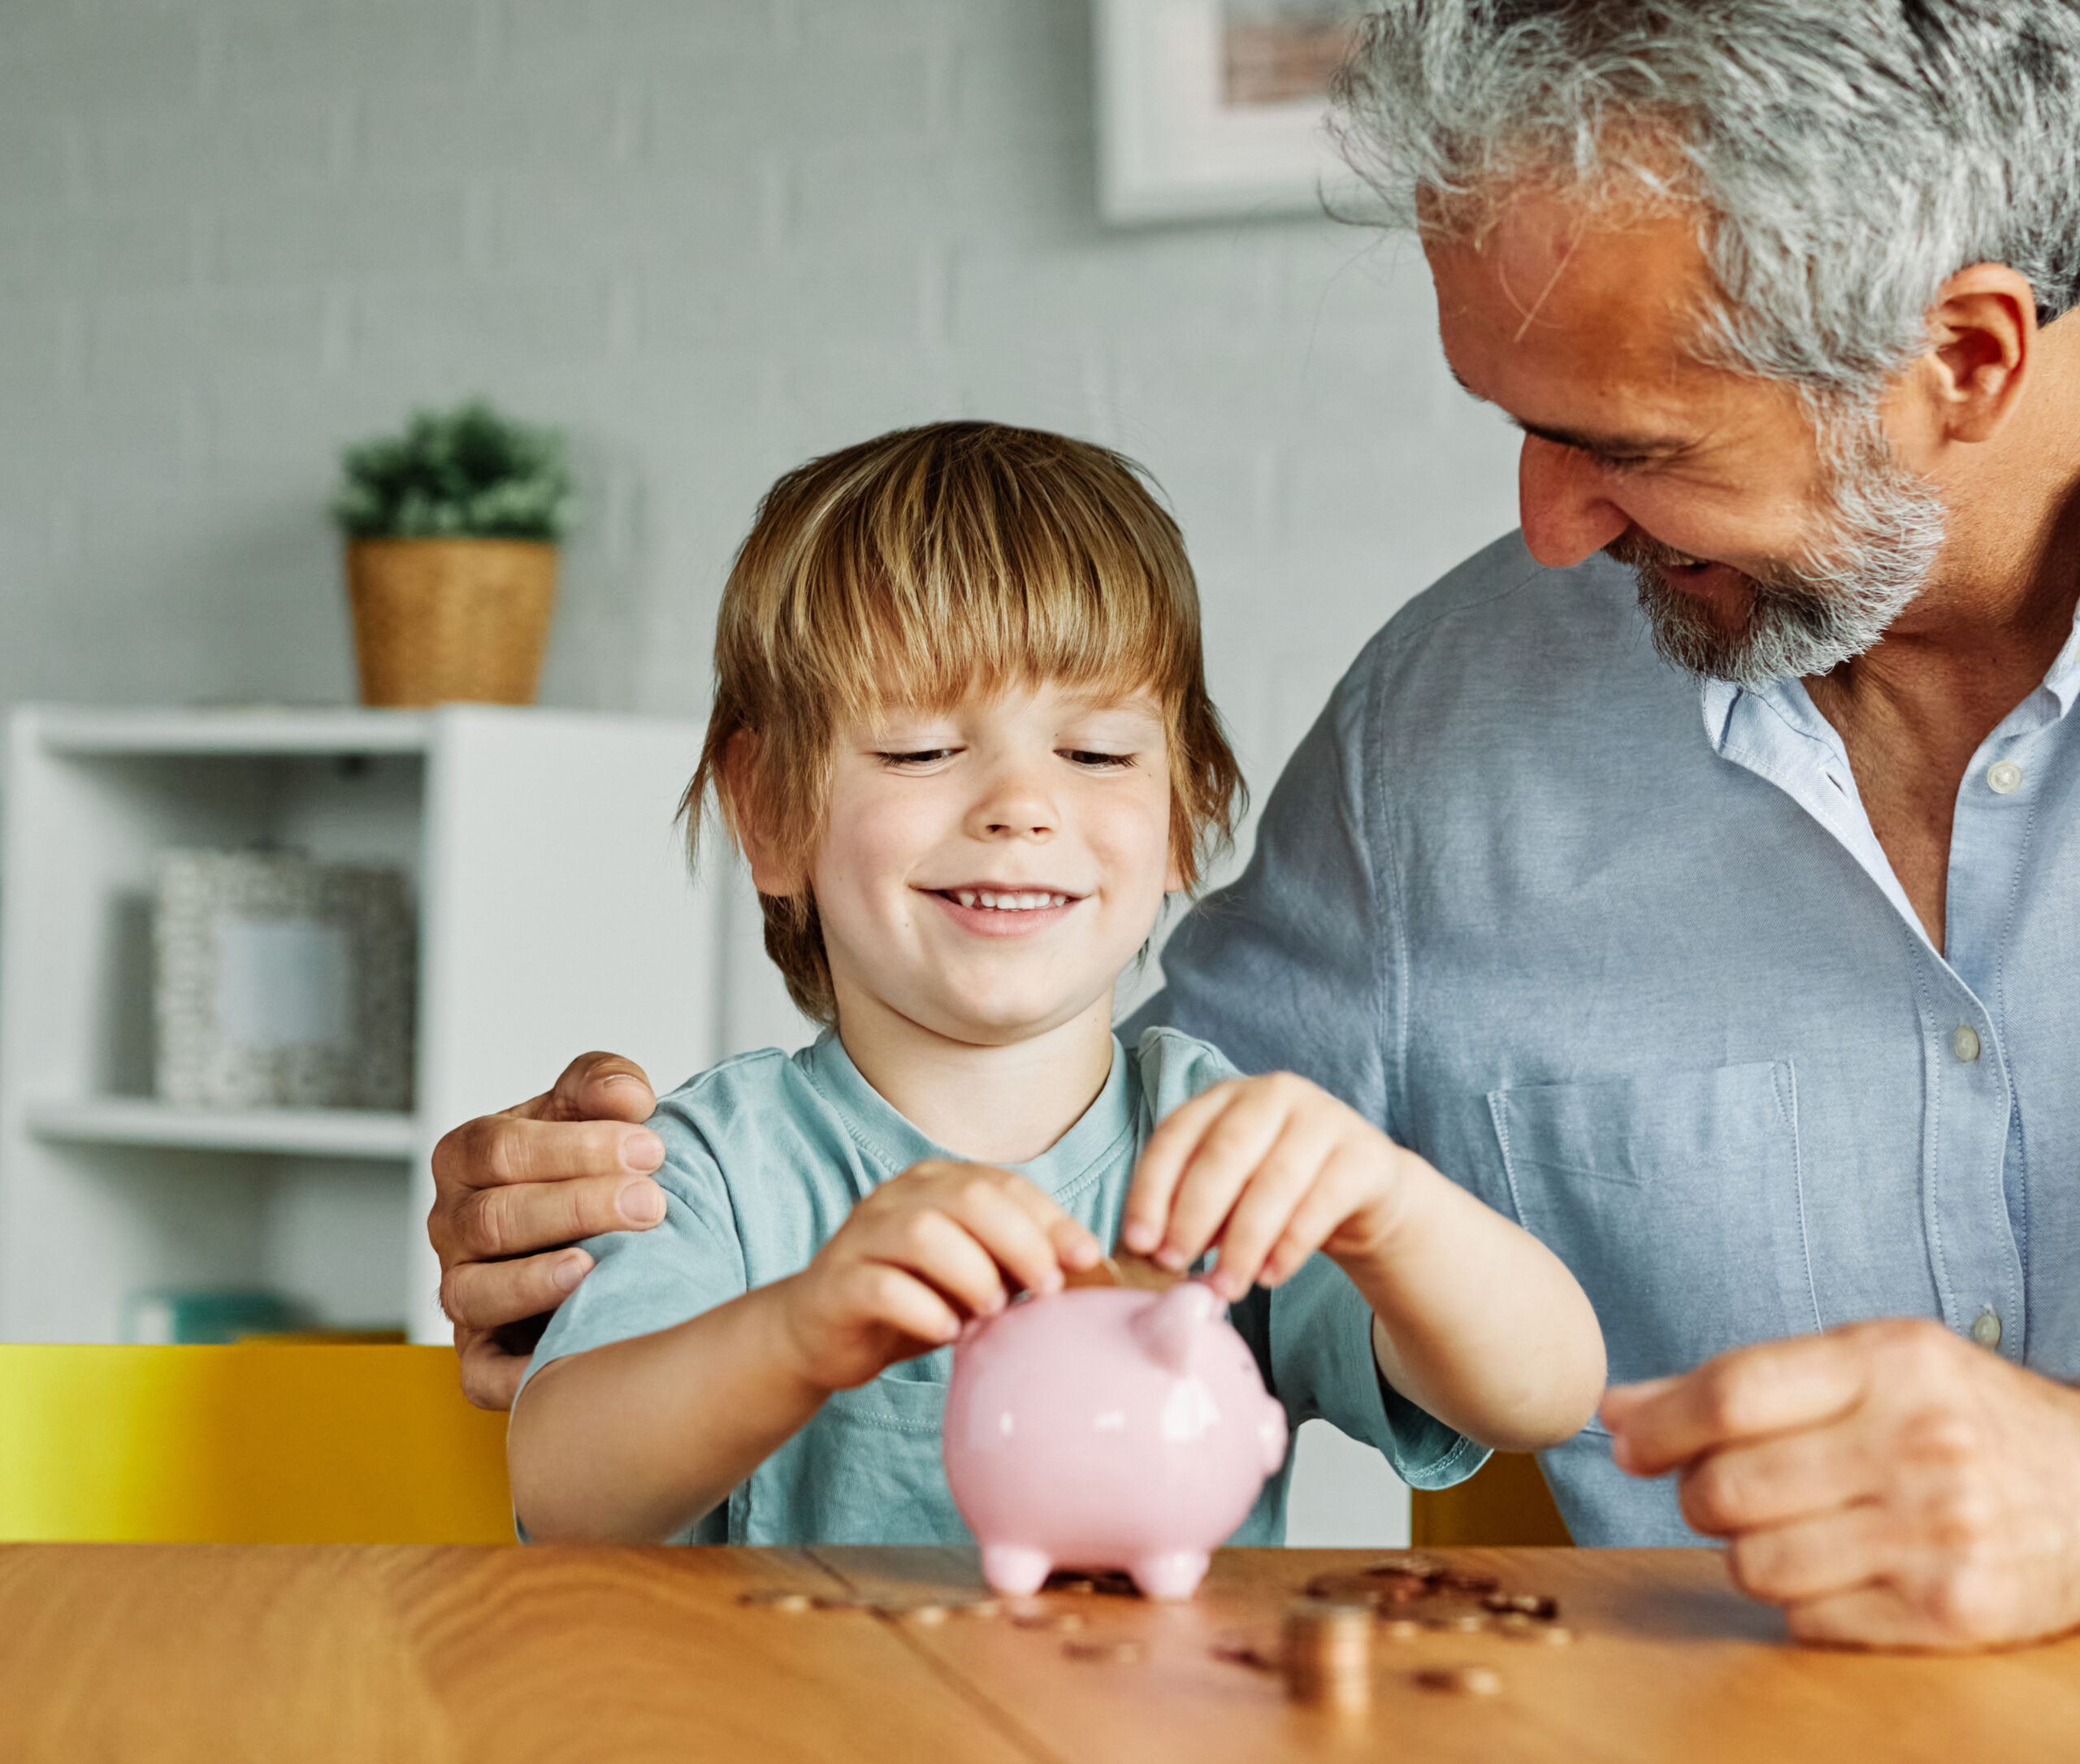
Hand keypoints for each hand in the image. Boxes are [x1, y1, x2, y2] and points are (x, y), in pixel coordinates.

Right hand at [429, 1052, 665, 1408]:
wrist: (608, 1226)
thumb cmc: (594, 1162)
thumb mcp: (597, 1107)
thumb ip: (604, 1084)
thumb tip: (627, 1097)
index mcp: (468, 1156)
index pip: (500, 1149)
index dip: (575, 1149)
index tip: (649, 1150)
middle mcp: (452, 1225)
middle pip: (492, 1218)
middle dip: (576, 1208)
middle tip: (651, 1205)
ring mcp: (461, 1291)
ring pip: (474, 1293)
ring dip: (538, 1282)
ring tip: (597, 1267)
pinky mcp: (480, 1355)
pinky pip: (481, 1375)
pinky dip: (518, 1374)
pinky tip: (573, 1348)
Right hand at [775, 1161, 1100, 1392]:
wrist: (821, 1333)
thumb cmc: (912, 1298)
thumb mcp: (973, 1274)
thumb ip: (1015, 1261)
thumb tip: (1083, 1267)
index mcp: (936, 1183)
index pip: (1004, 1185)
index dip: (1050, 1219)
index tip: (1087, 1260)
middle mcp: (897, 1197)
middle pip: (967, 1199)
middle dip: (1019, 1242)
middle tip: (1046, 1290)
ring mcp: (861, 1236)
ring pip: (922, 1232)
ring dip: (971, 1272)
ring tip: (994, 1311)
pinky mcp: (836, 1283)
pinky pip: (881, 1286)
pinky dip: (923, 1309)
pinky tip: (949, 1332)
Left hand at [1120, 1072, 1404, 1301]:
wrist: (1364, 1192)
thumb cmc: (1278, 1192)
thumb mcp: (1228, 1193)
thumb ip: (1192, 1210)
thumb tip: (1152, 1253)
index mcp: (1224, 1098)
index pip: (1175, 1136)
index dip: (1150, 1190)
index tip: (1137, 1242)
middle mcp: (1271, 1095)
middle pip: (1224, 1153)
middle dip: (1193, 1214)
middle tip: (1175, 1265)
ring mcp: (1322, 1118)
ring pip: (1274, 1181)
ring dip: (1242, 1242)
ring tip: (1225, 1286)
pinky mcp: (1363, 1154)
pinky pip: (1321, 1202)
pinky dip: (1289, 1246)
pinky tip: (1269, 1276)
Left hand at [1601, 1319, 2079, 1648]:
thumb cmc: (1955, 1415)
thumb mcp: (1865, 1365)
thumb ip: (1741, 1382)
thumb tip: (1615, 1411)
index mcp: (1888, 1363)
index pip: (1731, 1395)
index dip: (1657, 1425)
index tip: (1625, 1443)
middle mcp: (1918, 1444)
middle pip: (1729, 1487)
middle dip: (1696, 1494)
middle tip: (1715, 1490)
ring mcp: (1939, 1533)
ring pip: (1756, 1563)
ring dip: (1744, 1553)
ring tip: (1783, 1529)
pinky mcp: (1953, 1611)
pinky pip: (1808, 1621)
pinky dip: (1800, 1601)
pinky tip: (1838, 1567)